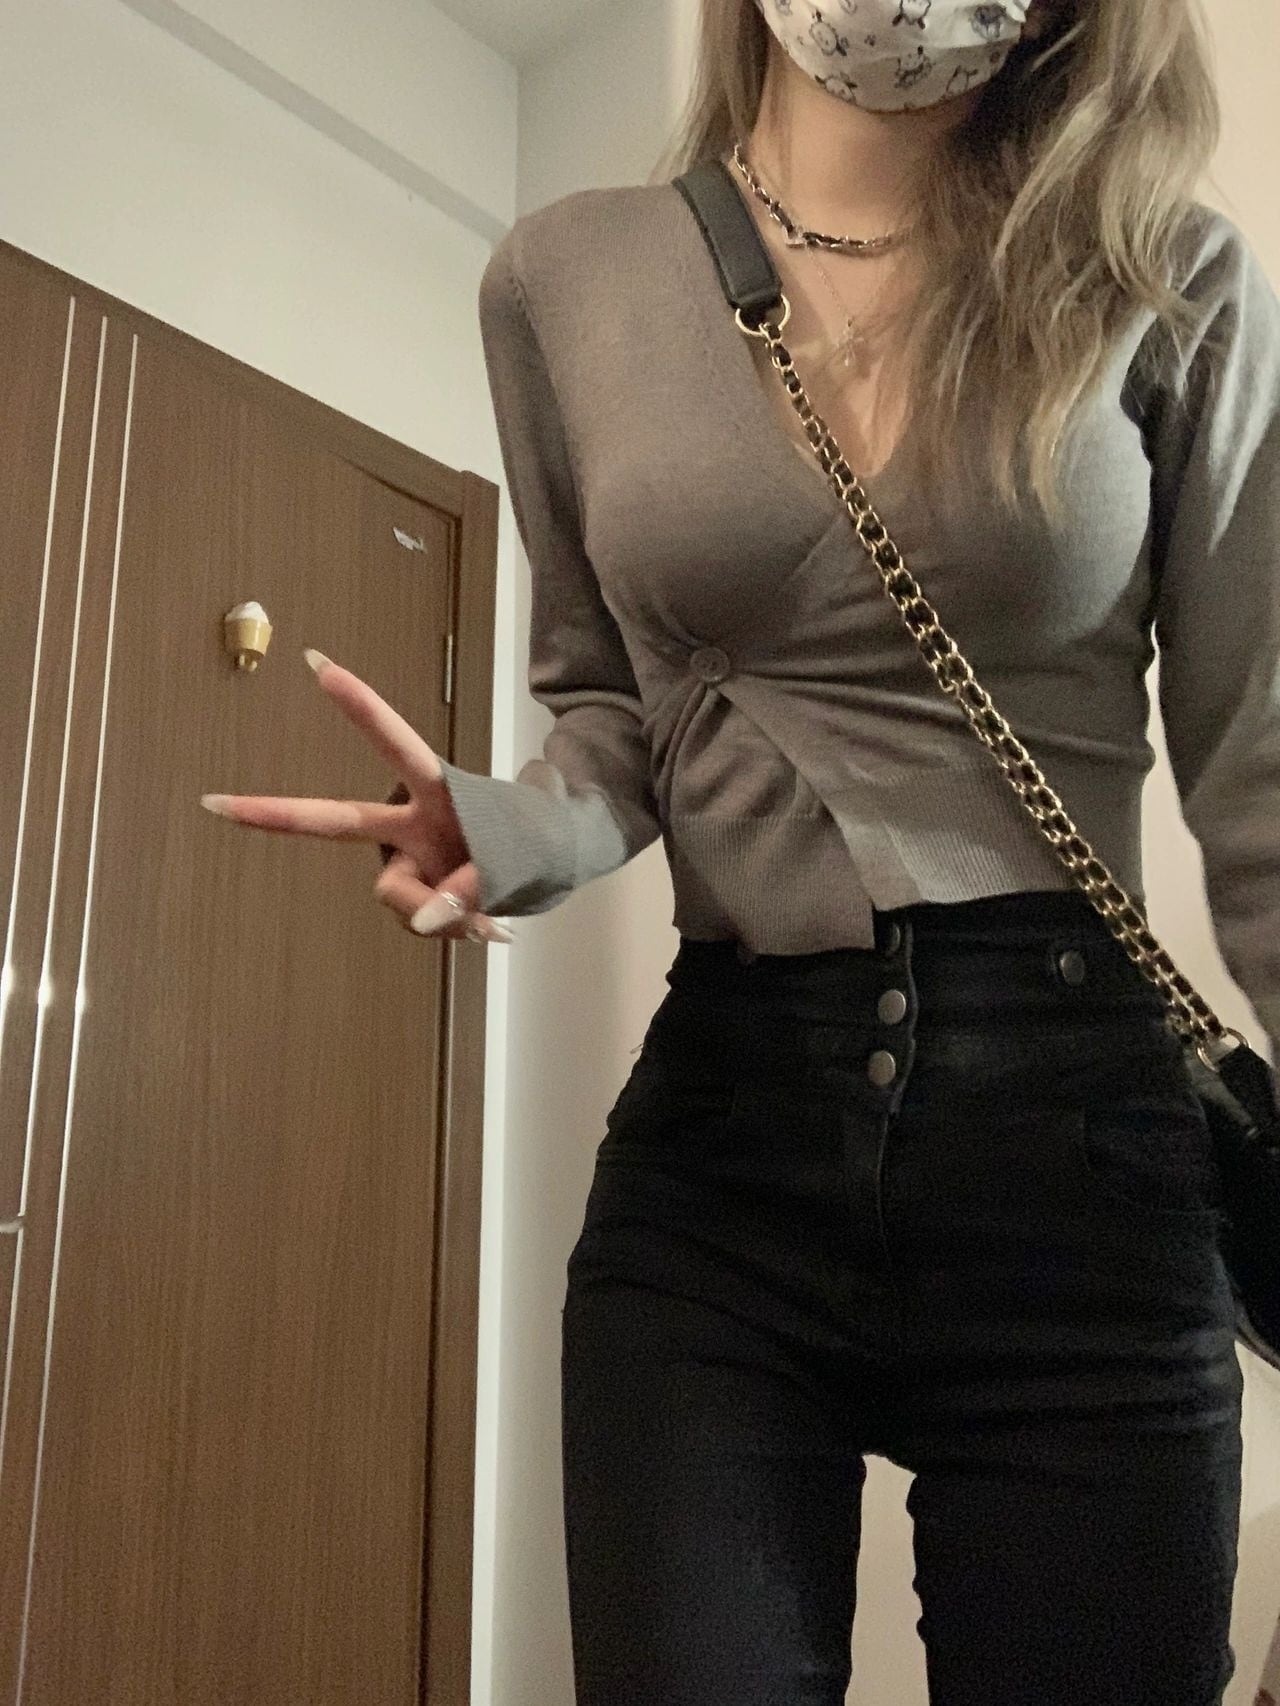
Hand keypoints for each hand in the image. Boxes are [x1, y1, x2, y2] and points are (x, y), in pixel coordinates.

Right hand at [201, 650, 512, 943]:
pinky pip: (419, 922)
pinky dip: (454, 930)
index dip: (360, 706)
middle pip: (335, 821)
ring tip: (492, 915)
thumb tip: (420, 921)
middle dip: (275, 813)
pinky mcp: (416, 893)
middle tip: (215, 804)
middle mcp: (409, 821)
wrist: (551, 870)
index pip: (396, 743)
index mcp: (439, 788)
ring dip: (446, 915)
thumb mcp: (518, 858)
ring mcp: (407, 859)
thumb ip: (467, 889)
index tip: (317, 664)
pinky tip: (487, 927)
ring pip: (399, 898)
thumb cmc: (534, 843)